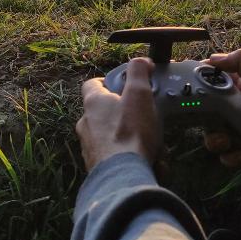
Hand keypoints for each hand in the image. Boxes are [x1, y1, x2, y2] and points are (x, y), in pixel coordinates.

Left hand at [76, 57, 162, 171]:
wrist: (122, 177)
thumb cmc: (130, 131)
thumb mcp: (139, 93)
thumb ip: (138, 72)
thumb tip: (140, 61)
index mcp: (93, 103)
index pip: (92, 84)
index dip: (108, 82)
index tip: (124, 85)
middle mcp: (86, 124)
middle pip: (105, 113)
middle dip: (126, 116)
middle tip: (146, 119)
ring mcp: (89, 148)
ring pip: (113, 138)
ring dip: (133, 140)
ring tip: (154, 147)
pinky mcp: (97, 169)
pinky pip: (117, 159)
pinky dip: (132, 159)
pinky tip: (151, 164)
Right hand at [203, 49, 240, 183]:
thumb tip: (213, 57)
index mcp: (238, 91)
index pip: (211, 84)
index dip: (198, 86)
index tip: (189, 89)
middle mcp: (235, 111)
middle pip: (205, 113)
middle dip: (207, 120)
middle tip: (214, 121)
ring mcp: (237, 133)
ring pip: (212, 136)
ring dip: (219, 141)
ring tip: (230, 142)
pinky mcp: (240, 154)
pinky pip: (225, 156)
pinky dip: (234, 156)